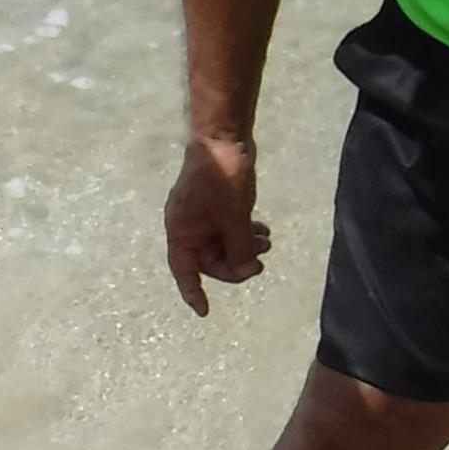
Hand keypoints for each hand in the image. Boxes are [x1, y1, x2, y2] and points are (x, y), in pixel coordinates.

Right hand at [164, 136, 268, 315]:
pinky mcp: (216, 205)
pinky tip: (262, 229)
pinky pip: (228, 229)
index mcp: (182, 232)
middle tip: (260, 262)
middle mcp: (188, 227)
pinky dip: (244, 233)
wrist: (224, 138)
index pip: (184, 271)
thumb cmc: (221, 179)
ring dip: (244, 247)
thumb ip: (239, 249)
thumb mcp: (233, 219)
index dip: (193, 293)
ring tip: (266, 241)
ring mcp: (202, 215)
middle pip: (210, 260)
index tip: (205, 311)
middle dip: (235, 263)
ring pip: (223, 244)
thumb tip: (247, 270)